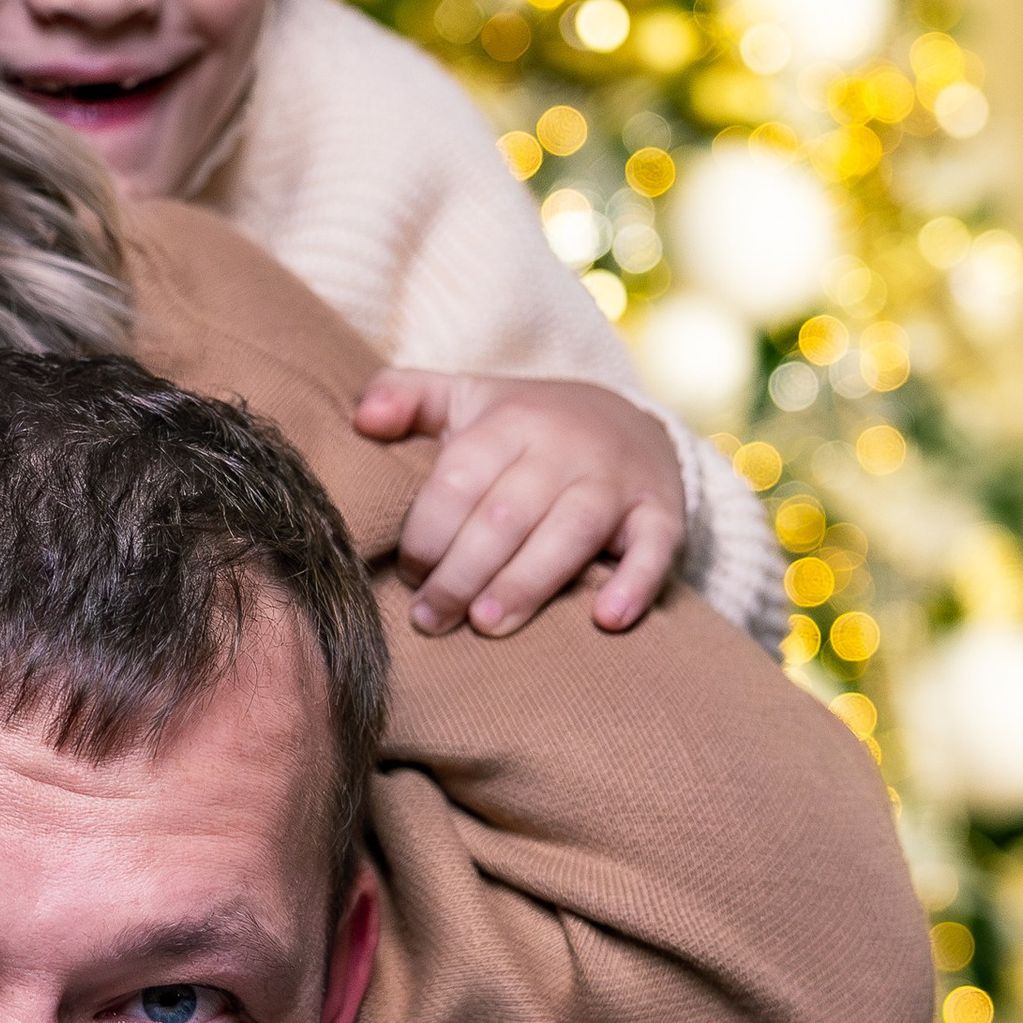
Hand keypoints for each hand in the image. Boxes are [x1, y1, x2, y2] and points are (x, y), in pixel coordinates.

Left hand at [355, 371, 683, 636]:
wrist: (631, 420)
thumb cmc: (528, 427)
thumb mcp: (469, 399)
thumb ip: (408, 398)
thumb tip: (360, 418)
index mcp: (510, 422)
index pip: (458, 482)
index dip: (427, 534)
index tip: (409, 575)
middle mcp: (564, 448)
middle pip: (506, 516)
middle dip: (461, 574)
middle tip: (431, 619)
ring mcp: (615, 482)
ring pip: (569, 534)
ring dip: (526, 584)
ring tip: (488, 624)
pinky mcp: (661, 513)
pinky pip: (654, 549)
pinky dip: (635, 583)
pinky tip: (606, 620)